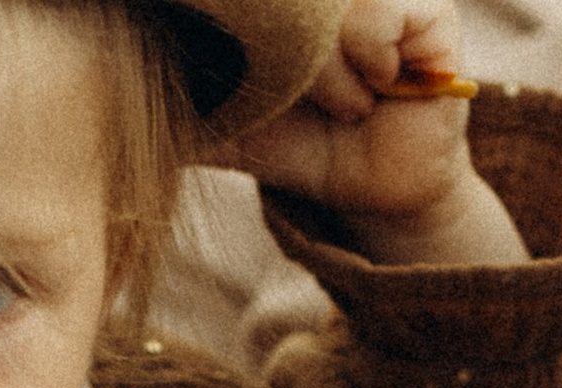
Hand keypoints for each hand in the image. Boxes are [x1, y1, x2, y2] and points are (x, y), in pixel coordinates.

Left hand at [224, 0, 525, 267]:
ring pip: (337, 7)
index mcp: (299, 17)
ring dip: (333, 66)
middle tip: (313, 100)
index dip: (262, 22)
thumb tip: (128, 103)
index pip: (270, 5)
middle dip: (296, 59)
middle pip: (296, 7)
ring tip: (349, 103)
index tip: (275, 77)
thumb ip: (198, 114)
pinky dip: (375, 52)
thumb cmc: (310, 152)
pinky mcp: (433, 11)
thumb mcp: (242, 130)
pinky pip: (385, 12)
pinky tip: (382, 83)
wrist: (378, 193)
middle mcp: (338, 0)